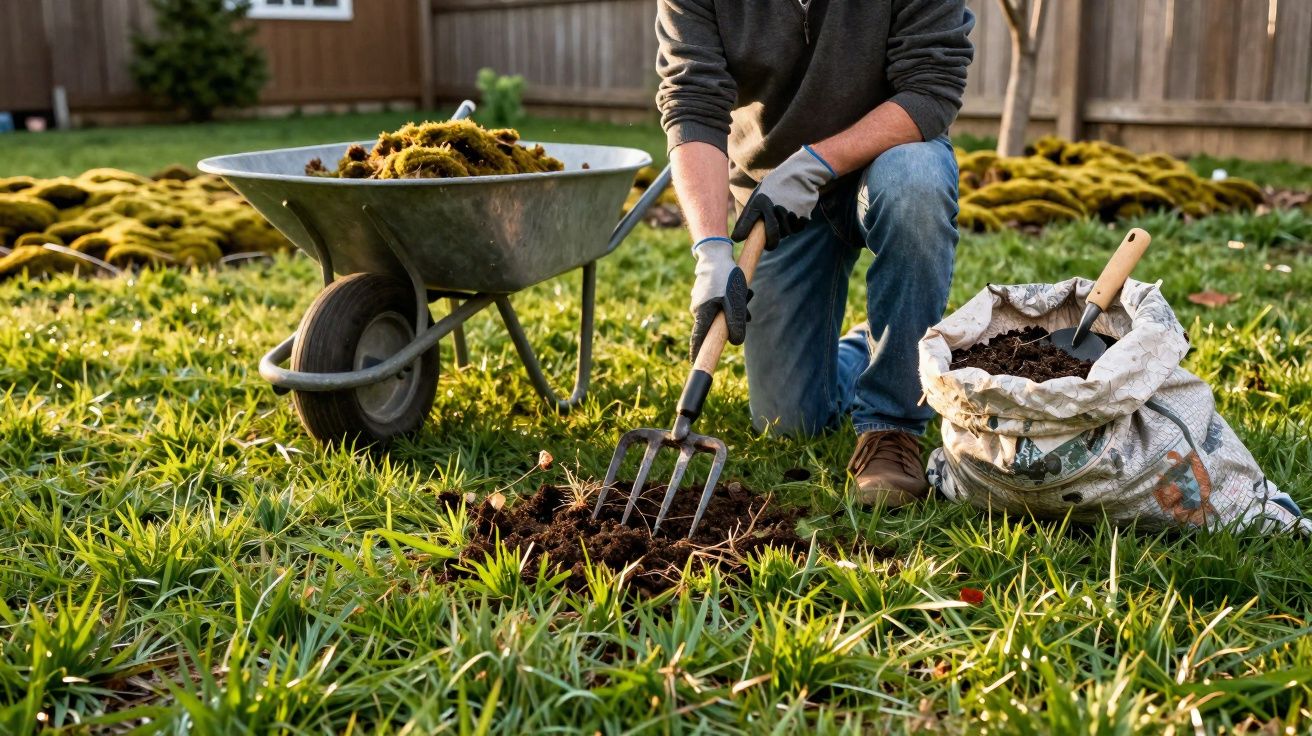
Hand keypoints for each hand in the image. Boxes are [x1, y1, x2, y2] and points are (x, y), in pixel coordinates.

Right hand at [688, 237, 749, 361]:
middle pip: (716, 326)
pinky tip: (743, 291)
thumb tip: (736, 342)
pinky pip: (721, 304)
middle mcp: (699, 309)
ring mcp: (702, 301)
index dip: (698, 352)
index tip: (695, 363)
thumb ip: (736, 322)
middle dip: (733, 323)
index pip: (698, 338)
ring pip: (721, 313)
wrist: (716, 254)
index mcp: (703, 313)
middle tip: (748, 314)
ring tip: (748, 294)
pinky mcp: (707, 293)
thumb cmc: (725, 277)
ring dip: (736, 308)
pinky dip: (732, 301)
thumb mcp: (735, 300)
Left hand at [731, 145, 835, 249]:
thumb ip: (751, 212)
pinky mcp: (802, 215)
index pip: (748, 221)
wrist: (801, 173)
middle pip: (772, 234)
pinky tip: (793, 214)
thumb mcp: (760, 193)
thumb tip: (738, 235)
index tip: (738, 238)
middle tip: (769, 246)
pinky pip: (797, 229)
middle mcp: (774, 207)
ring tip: (784, 217)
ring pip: (785, 233)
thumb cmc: (776, 185)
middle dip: (770, 244)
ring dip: (784, 231)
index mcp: (760, 201)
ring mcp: (789, 212)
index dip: (741, 232)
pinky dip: (794, 226)